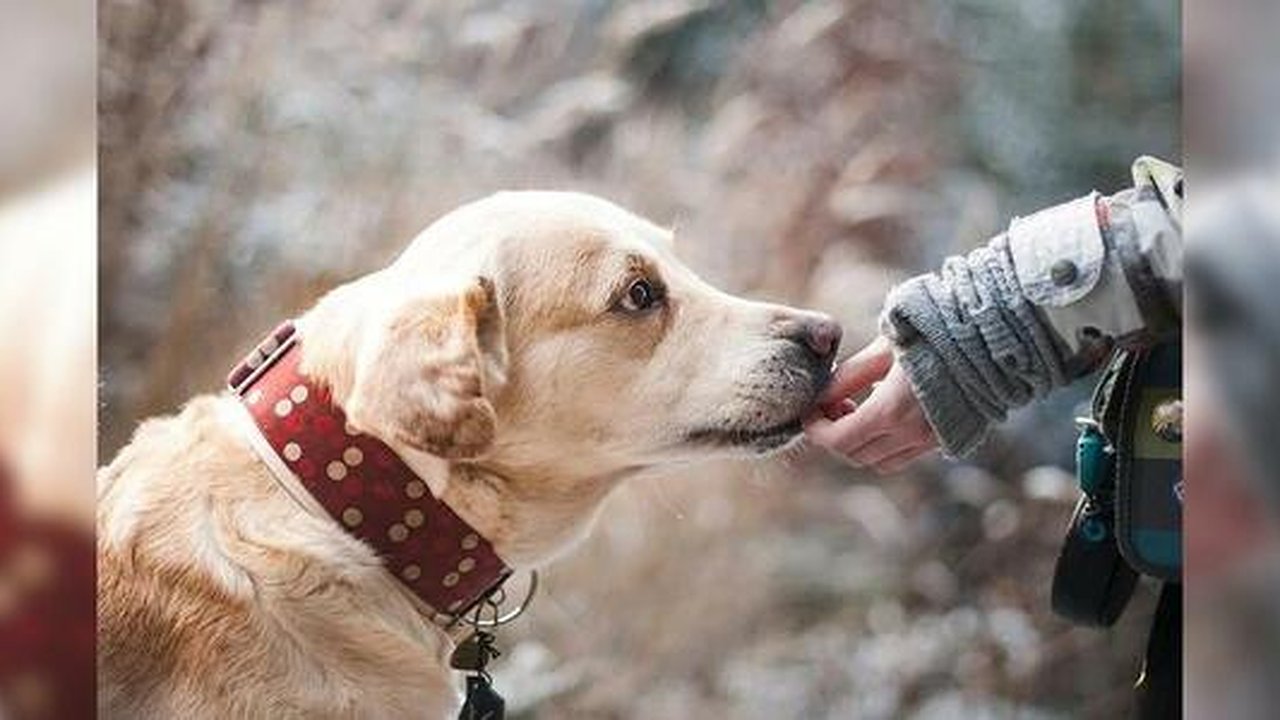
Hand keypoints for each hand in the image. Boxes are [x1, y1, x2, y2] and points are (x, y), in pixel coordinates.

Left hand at [804, 336, 937, 473]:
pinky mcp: (945, 439)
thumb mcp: (883, 348)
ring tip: (858, 408)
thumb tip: (820, 396)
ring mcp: (930, 440)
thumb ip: (849, 376)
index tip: (811, 411)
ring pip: (879, 462)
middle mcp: (911, 434)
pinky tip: (885, 412)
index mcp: (891, 410)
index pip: (838, 441)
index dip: (816, 430)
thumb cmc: (932, 333)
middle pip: (855, 456)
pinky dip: (885, 444)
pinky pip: (903, 456)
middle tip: (833, 405)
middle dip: (835, 435)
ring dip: (860, 443)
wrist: (989, 337)